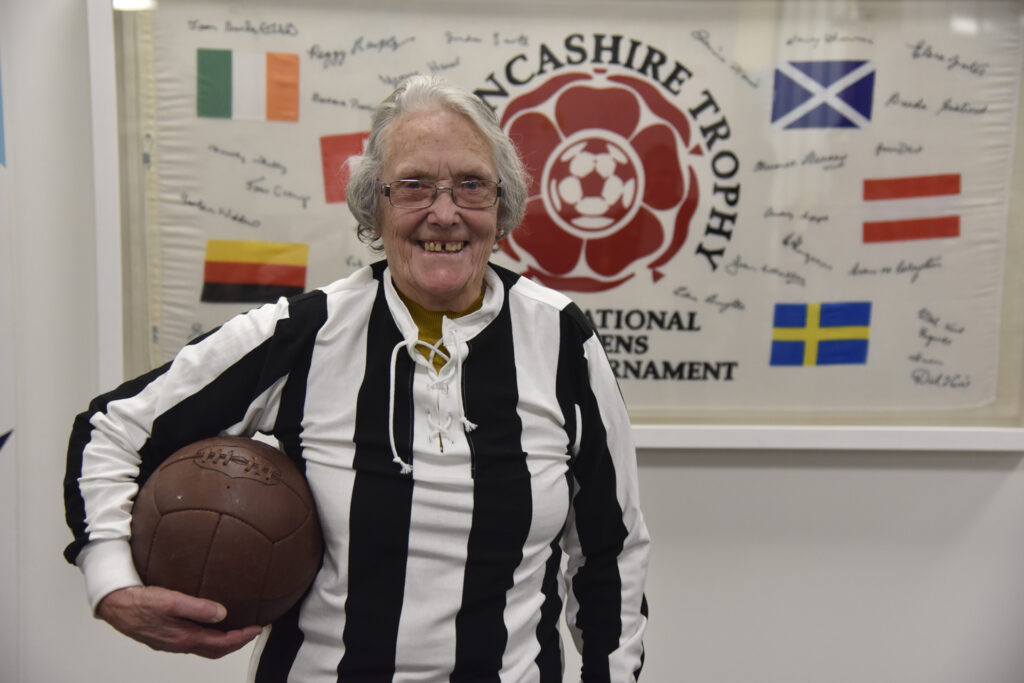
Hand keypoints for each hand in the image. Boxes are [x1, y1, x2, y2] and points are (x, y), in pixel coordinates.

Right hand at [96, 585, 262, 658]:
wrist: (115, 606)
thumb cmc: (140, 602)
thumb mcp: (171, 601)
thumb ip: (197, 608)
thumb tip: (222, 613)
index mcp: (183, 638)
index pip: (220, 644)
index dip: (241, 638)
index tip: (257, 629)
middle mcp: (180, 644)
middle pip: (216, 650)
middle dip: (237, 642)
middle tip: (252, 631)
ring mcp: (173, 642)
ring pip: (205, 647)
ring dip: (224, 640)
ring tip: (238, 628)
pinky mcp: (167, 636)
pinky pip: (195, 641)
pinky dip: (210, 636)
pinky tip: (212, 624)